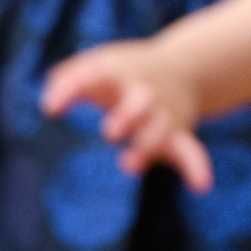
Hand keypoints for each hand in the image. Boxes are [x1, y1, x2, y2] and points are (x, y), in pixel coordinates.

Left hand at [42, 38, 212, 192]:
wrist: (188, 67)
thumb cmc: (128, 71)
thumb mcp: (97, 64)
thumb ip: (67, 80)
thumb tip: (50, 108)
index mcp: (121, 72)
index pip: (95, 76)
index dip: (72, 89)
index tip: (51, 109)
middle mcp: (146, 92)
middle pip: (141, 100)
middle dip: (128, 115)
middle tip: (110, 132)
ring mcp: (165, 113)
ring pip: (161, 128)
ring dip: (149, 145)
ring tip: (130, 166)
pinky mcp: (179, 133)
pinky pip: (191, 149)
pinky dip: (197, 166)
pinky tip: (201, 187)